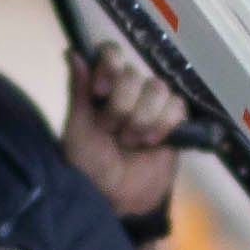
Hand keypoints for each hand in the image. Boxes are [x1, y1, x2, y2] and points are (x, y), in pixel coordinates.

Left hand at [64, 39, 186, 228]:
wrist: (115, 196)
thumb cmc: (89, 165)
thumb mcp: (76, 130)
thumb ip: (78, 91)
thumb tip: (73, 53)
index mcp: (102, 86)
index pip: (111, 53)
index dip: (109, 67)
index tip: (100, 92)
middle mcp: (128, 89)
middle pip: (134, 75)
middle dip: (121, 109)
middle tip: (113, 132)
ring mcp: (152, 103)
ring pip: (157, 89)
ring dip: (142, 120)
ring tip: (131, 141)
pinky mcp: (175, 120)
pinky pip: (177, 106)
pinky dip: (163, 126)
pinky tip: (152, 142)